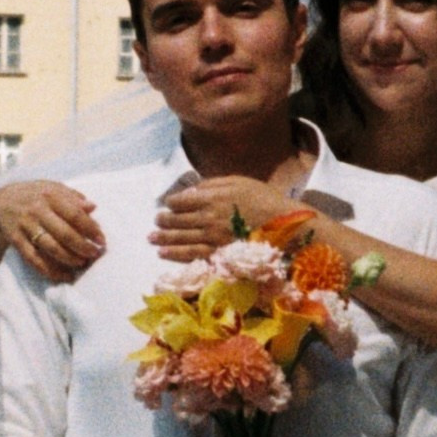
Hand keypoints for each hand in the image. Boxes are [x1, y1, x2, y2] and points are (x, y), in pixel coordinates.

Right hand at [0, 176, 104, 279]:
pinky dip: (50, 270)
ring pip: (51, 247)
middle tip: (95, 254)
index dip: (91, 229)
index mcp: (49, 196)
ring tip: (81, 264)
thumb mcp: (51, 187)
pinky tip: (64, 275)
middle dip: (83, 247)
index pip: (75, 214)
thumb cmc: (32, 193)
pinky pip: (34, 259)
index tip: (102, 240)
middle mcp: (37, 210)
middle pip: (65, 233)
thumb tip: (93, 207)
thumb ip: (72, 196)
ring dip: (69, 258)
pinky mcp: (16, 240)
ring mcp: (25, 226)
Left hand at [153, 174, 297, 260]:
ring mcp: (212, 238)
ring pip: (180, 238)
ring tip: (151, 238)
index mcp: (212, 197)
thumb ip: (213, 184)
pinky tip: (163, 253)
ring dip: (163, 239)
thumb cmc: (263, 199)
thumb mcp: (239, 181)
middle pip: (177, 220)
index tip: (168, 205)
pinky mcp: (217, 254)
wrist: (284, 225)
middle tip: (156, 222)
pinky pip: (191, 255)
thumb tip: (193, 189)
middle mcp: (208, 218)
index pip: (182, 200)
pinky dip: (174, 254)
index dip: (172, 203)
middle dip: (163, 221)